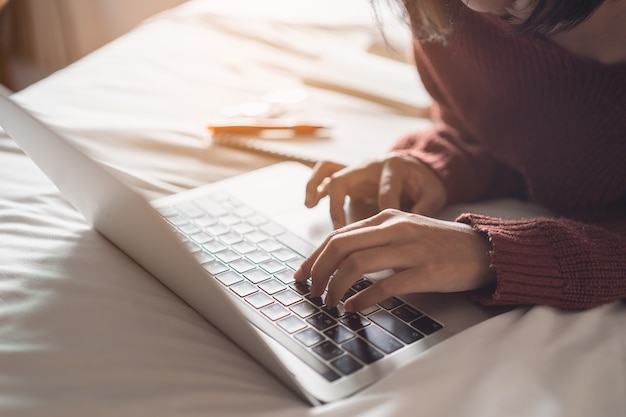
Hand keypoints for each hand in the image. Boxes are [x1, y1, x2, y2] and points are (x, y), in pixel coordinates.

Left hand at [294, 209, 493, 311]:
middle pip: (341, 246)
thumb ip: (374, 240)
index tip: (301, 274)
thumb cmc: (437, 244)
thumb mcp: (403, 231)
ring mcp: (411, 248)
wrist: (482, 249)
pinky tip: (353, 307)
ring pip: (358, 263)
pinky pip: (386, 285)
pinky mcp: (426, 271)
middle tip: (310, 291)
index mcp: (386, 218)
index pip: (338, 235)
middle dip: (318, 271)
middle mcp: (395, 228)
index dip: (314, 256)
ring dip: (336, 286)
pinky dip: (363, 298)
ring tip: (328, 302)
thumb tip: (338, 260)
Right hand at [304, 153, 446, 228]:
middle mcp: (370, 165)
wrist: (417, 166)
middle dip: (336, 204)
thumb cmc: (423, 182)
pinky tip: (309, 203)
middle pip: (346, 179)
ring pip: (328, 170)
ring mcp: (357, 168)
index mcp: (394, 167)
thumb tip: (414, 223)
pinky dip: (315, 185)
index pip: (385, 191)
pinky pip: (326, 174)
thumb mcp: (434, 193)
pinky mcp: (349, 175)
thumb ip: (426, 207)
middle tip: (337, 229)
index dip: (383, 211)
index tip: (380, 233)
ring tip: (308, 205)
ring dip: (315, 186)